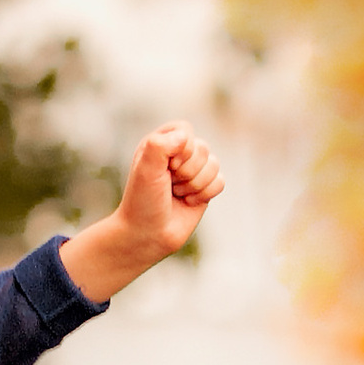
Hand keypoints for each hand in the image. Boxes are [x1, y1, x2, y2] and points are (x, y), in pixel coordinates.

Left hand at [60, 124, 224, 304]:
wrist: (147, 234)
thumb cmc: (143, 201)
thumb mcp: (145, 169)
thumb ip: (160, 146)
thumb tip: (186, 137)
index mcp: (160, 143)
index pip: (185, 130)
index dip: (181, 149)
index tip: (166, 167)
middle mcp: (177, 154)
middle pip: (203, 148)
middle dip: (187, 171)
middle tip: (169, 185)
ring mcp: (193, 171)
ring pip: (215, 164)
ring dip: (195, 185)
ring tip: (177, 194)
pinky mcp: (204, 188)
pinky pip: (220, 182)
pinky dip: (205, 194)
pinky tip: (188, 202)